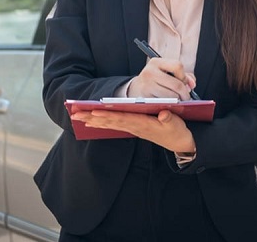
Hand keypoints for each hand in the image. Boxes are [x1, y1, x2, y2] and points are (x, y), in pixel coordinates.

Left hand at [71, 109, 195, 152]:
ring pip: (110, 123)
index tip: (93, 112)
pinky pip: (114, 125)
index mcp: (144, 124)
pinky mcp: (134, 128)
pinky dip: (102, 123)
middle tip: (75, 114)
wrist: (182, 144)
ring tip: (78, 117)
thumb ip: (170, 119)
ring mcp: (133, 128)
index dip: (107, 115)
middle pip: (111, 121)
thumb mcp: (178, 125)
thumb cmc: (178, 132)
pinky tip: (92, 122)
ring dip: (94, 120)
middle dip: (93, 118)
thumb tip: (163, 114)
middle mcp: (135, 127)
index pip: (122, 118)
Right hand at [128, 57, 196, 100]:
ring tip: (178, 101)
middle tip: (186, 98)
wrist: (136, 89)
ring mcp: (146, 85)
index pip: (177, 66)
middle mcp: (149, 72)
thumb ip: (183, 76)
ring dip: (178, 101)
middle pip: (176, 84)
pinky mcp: (145, 98)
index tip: (184, 83)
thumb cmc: (156, 80)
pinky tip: (169, 104)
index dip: (184, 76)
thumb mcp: (167, 73)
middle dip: (185, 93)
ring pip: (172, 96)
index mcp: (156, 62)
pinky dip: (169, 106)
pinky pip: (164, 104)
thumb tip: (192, 84)